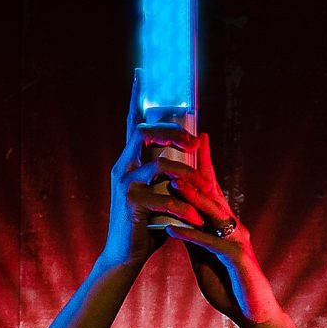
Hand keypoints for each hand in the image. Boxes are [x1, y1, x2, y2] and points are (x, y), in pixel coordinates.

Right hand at [101, 72, 180, 270]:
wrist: (126, 255)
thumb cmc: (148, 223)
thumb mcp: (162, 191)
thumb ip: (172, 170)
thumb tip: (193, 144)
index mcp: (129, 159)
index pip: (132, 120)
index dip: (137, 95)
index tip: (144, 72)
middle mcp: (122, 166)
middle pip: (144, 130)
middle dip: (172, 130)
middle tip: (193, 141)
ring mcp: (124, 184)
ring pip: (159, 163)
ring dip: (187, 173)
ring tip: (204, 187)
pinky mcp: (130, 204)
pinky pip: (163, 197)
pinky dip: (184, 207)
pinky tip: (195, 219)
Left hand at [148, 131, 280, 325]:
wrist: (253, 312)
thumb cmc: (229, 284)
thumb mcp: (205, 256)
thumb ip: (193, 236)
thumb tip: (174, 218)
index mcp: (225, 224)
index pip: (212, 187)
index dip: (202, 162)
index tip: (192, 138)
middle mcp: (233, 225)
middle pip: (213, 191)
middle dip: (195, 169)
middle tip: (177, 147)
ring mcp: (237, 240)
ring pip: (213, 213)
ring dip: (191, 197)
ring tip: (171, 182)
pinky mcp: (236, 260)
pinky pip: (211, 244)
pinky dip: (192, 235)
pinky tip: (174, 229)